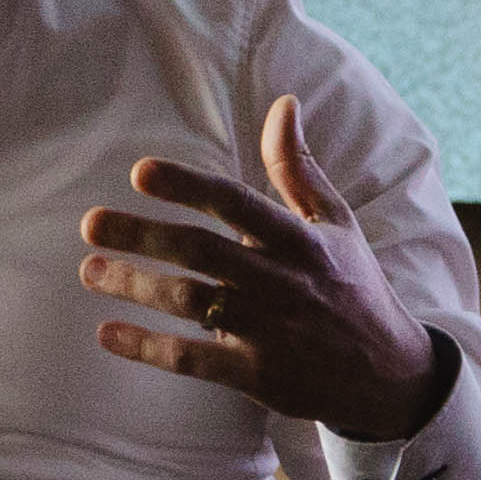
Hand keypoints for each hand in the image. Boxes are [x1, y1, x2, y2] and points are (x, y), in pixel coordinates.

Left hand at [79, 96, 444, 440]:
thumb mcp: (336, 224)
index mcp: (302, 241)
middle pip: (202, 251)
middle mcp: (285, 283)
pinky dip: (147, 348)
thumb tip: (283, 104)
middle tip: (91, 223)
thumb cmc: (354, 287)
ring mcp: (271, 331)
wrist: (390, 374)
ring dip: (134, 285)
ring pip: (190, 302)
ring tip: (90, 270)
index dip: (188, 186)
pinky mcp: (258, 375)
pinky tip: (107, 333)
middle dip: (142, 234)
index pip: (238, 204)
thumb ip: (298, 169)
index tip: (141, 172)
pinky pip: (193, 360)